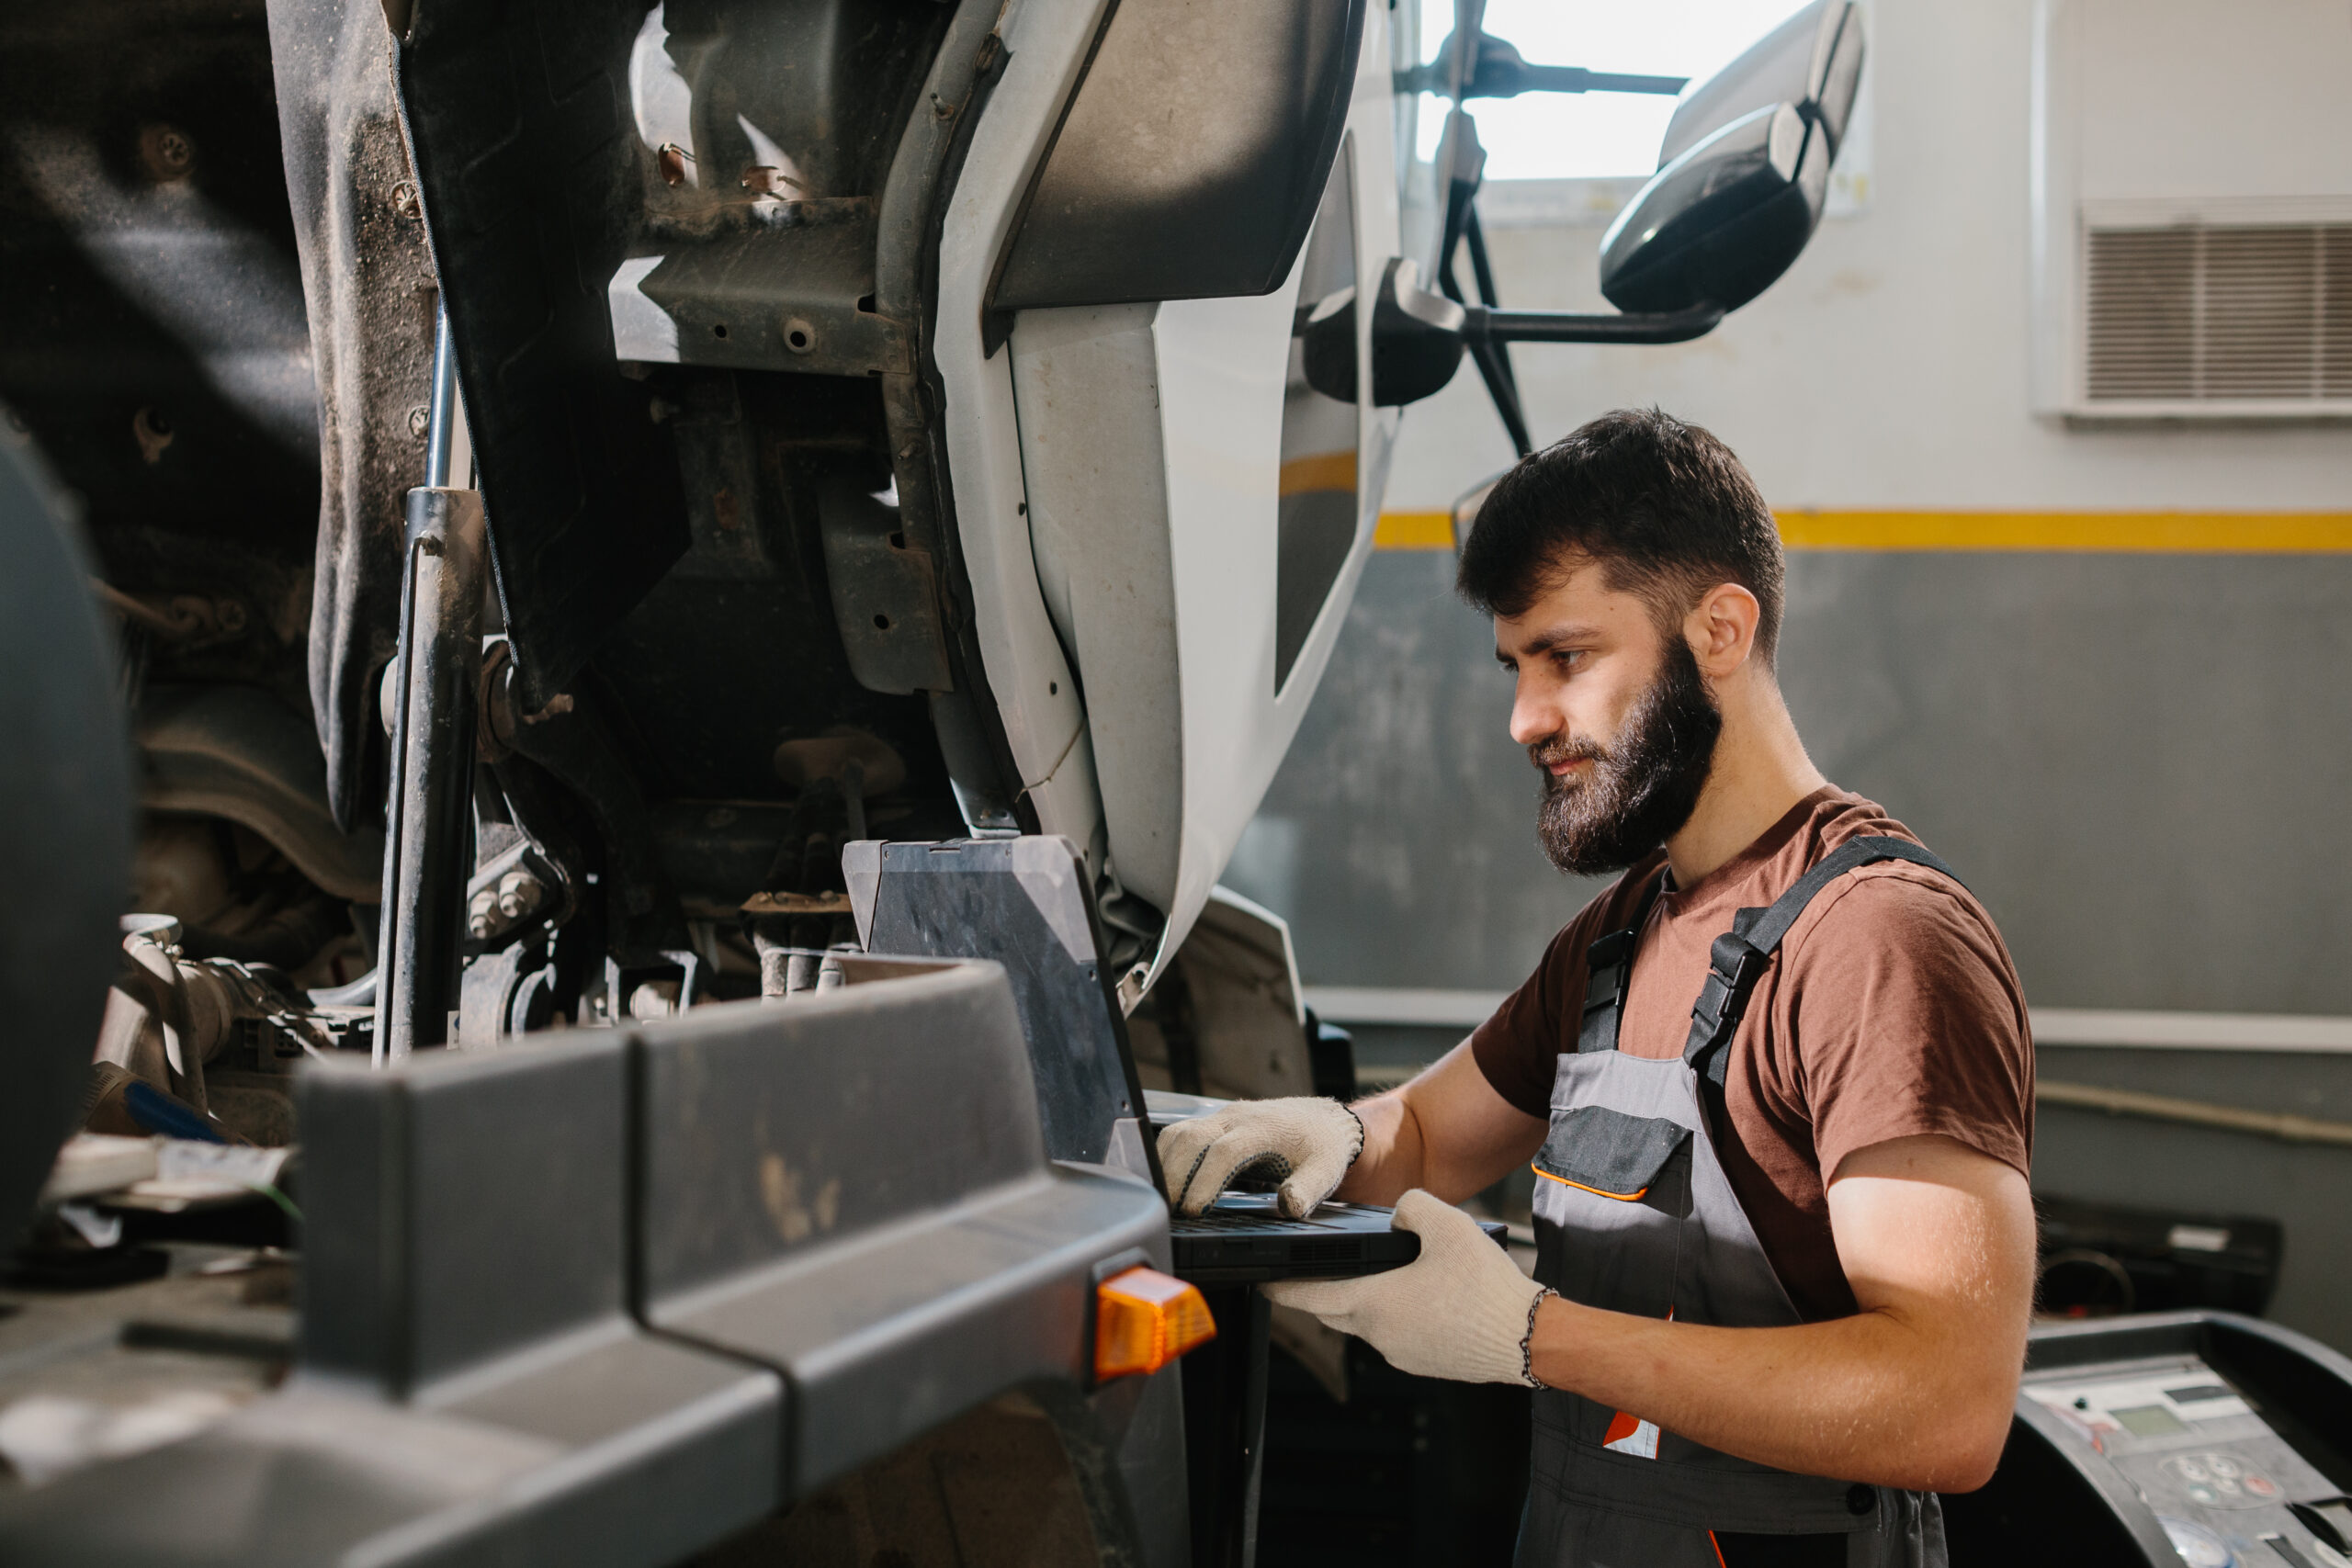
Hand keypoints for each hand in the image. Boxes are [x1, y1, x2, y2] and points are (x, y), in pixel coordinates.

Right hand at [1157, 1096, 1363, 1217]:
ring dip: (1165, 1165)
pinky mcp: (1212, 1123)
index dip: (1206, 1180)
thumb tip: (1288, 1206)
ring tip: (1162, 1200)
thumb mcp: (1325, 1170)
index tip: (1195, 1210)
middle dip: (1176, 1176)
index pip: (1225, 1151)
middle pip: (1192, 1139)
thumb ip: (1308, 1189)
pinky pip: (1178, 1133)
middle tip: (1171, 1211)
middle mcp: (1236, 1118)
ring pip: (1179, 1133)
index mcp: (1263, 1128)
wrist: (1320, 1121)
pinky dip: (1164, 1156)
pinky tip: (1162, 1181)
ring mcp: (1221, 1117)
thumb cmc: (1321, 1147)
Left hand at [1264, 1190, 1547, 1385]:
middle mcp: (1380, 1336)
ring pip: (1365, 1325)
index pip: (1307, 1297)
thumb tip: (1398, 1215)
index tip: (1262, 1280)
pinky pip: (1395, 1336)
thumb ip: (1410, 1207)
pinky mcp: (1426, 1363)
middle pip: (1332, 1312)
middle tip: (1312, 1272)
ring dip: (1359, 1302)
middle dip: (1317, 1292)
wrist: (1529, 1338)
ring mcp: (1402, 1355)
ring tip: (1372, 1274)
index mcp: (1373, 1303)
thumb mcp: (1446, 1224)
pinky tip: (1415, 1295)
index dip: (1280, 1286)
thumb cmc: (1486, 1286)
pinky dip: (1391, 1315)